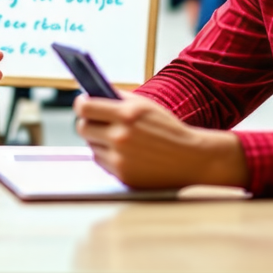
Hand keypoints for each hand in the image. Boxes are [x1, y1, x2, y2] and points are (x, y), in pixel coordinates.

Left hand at [74, 92, 246, 188]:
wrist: (191, 159)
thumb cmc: (168, 130)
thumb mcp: (146, 106)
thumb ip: (118, 99)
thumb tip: (90, 96)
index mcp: (127, 114)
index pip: (84, 108)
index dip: (81, 104)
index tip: (82, 104)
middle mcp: (121, 137)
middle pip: (82, 128)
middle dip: (88, 123)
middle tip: (96, 121)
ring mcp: (120, 159)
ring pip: (91, 147)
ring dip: (99, 142)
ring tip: (118, 139)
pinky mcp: (122, 176)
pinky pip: (102, 162)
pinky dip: (109, 157)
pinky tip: (125, 153)